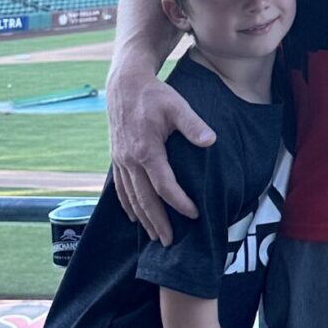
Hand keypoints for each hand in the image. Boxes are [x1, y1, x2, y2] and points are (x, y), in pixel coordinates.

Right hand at [107, 62, 211, 244]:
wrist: (125, 84)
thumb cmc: (154, 95)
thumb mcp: (177, 105)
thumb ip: (193, 125)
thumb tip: (211, 141)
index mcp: (146, 149)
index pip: (163, 185)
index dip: (178, 202)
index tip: (193, 214)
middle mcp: (129, 160)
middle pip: (144, 199)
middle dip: (157, 222)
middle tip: (170, 242)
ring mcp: (120, 160)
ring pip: (131, 197)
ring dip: (143, 218)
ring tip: (155, 237)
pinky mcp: (116, 158)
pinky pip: (120, 188)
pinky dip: (127, 204)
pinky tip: (133, 216)